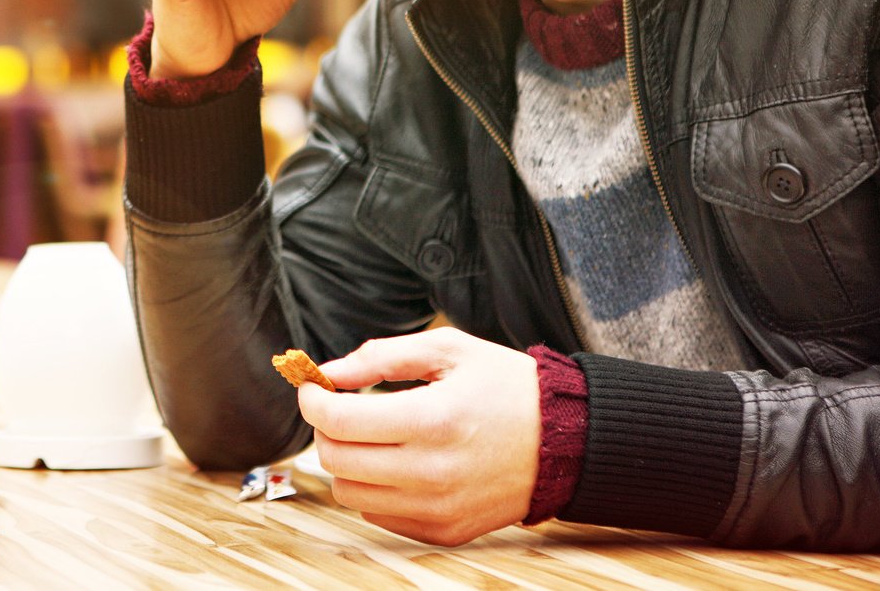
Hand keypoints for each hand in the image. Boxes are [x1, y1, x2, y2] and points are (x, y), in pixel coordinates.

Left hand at [298, 328, 540, 546]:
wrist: (567, 441)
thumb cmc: (508, 387)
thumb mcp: (448, 349)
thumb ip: (381, 356)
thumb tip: (329, 372)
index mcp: (433, 420)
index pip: (340, 421)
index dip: (313, 400)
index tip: (313, 387)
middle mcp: (433, 472)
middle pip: (337, 460)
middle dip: (325, 428)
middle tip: (339, 407)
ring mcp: (439, 508)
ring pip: (350, 493)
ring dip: (346, 461)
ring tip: (368, 436)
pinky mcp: (445, 531)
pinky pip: (379, 515)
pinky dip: (373, 488)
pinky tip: (395, 462)